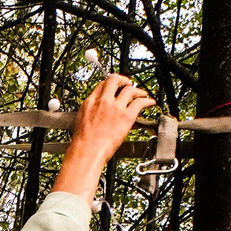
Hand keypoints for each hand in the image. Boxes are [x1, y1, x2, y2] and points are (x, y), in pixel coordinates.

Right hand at [51, 74, 154, 199]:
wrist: (88, 150)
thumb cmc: (84, 141)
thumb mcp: (80, 119)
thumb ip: (90, 110)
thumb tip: (95, 110)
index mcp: (91, 101)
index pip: (103, 85)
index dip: (110, 85)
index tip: (115, 88)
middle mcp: (104, 101)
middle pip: (115, 80)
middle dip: (123, 80)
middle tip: (128, 83)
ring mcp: (116, 108)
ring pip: (130, 89)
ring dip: (137, 90)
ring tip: (141, 94)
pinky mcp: (126, 116)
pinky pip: (140, 103)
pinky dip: (147, 101)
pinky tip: (149, 102)